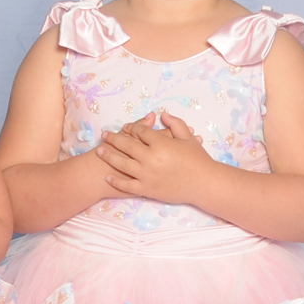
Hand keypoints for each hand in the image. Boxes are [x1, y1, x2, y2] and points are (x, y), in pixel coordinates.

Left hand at [96, 111, 213, 205]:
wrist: (204, 184)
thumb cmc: (198, 160)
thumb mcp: (188, 138)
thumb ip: (175, 124)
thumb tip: (162, 114)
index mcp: (161, 144)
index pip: (141, 132)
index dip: (132, 127)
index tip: (125, 126)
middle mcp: (151, 158)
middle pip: (126, 145)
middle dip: (113, 139)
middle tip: (104, 135)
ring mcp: (147, 175)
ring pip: (122, 164)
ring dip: (109, 156)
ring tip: (99, 151)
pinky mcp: (147, 189)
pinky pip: (127, 185)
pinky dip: (116, 181)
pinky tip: (108, 176)